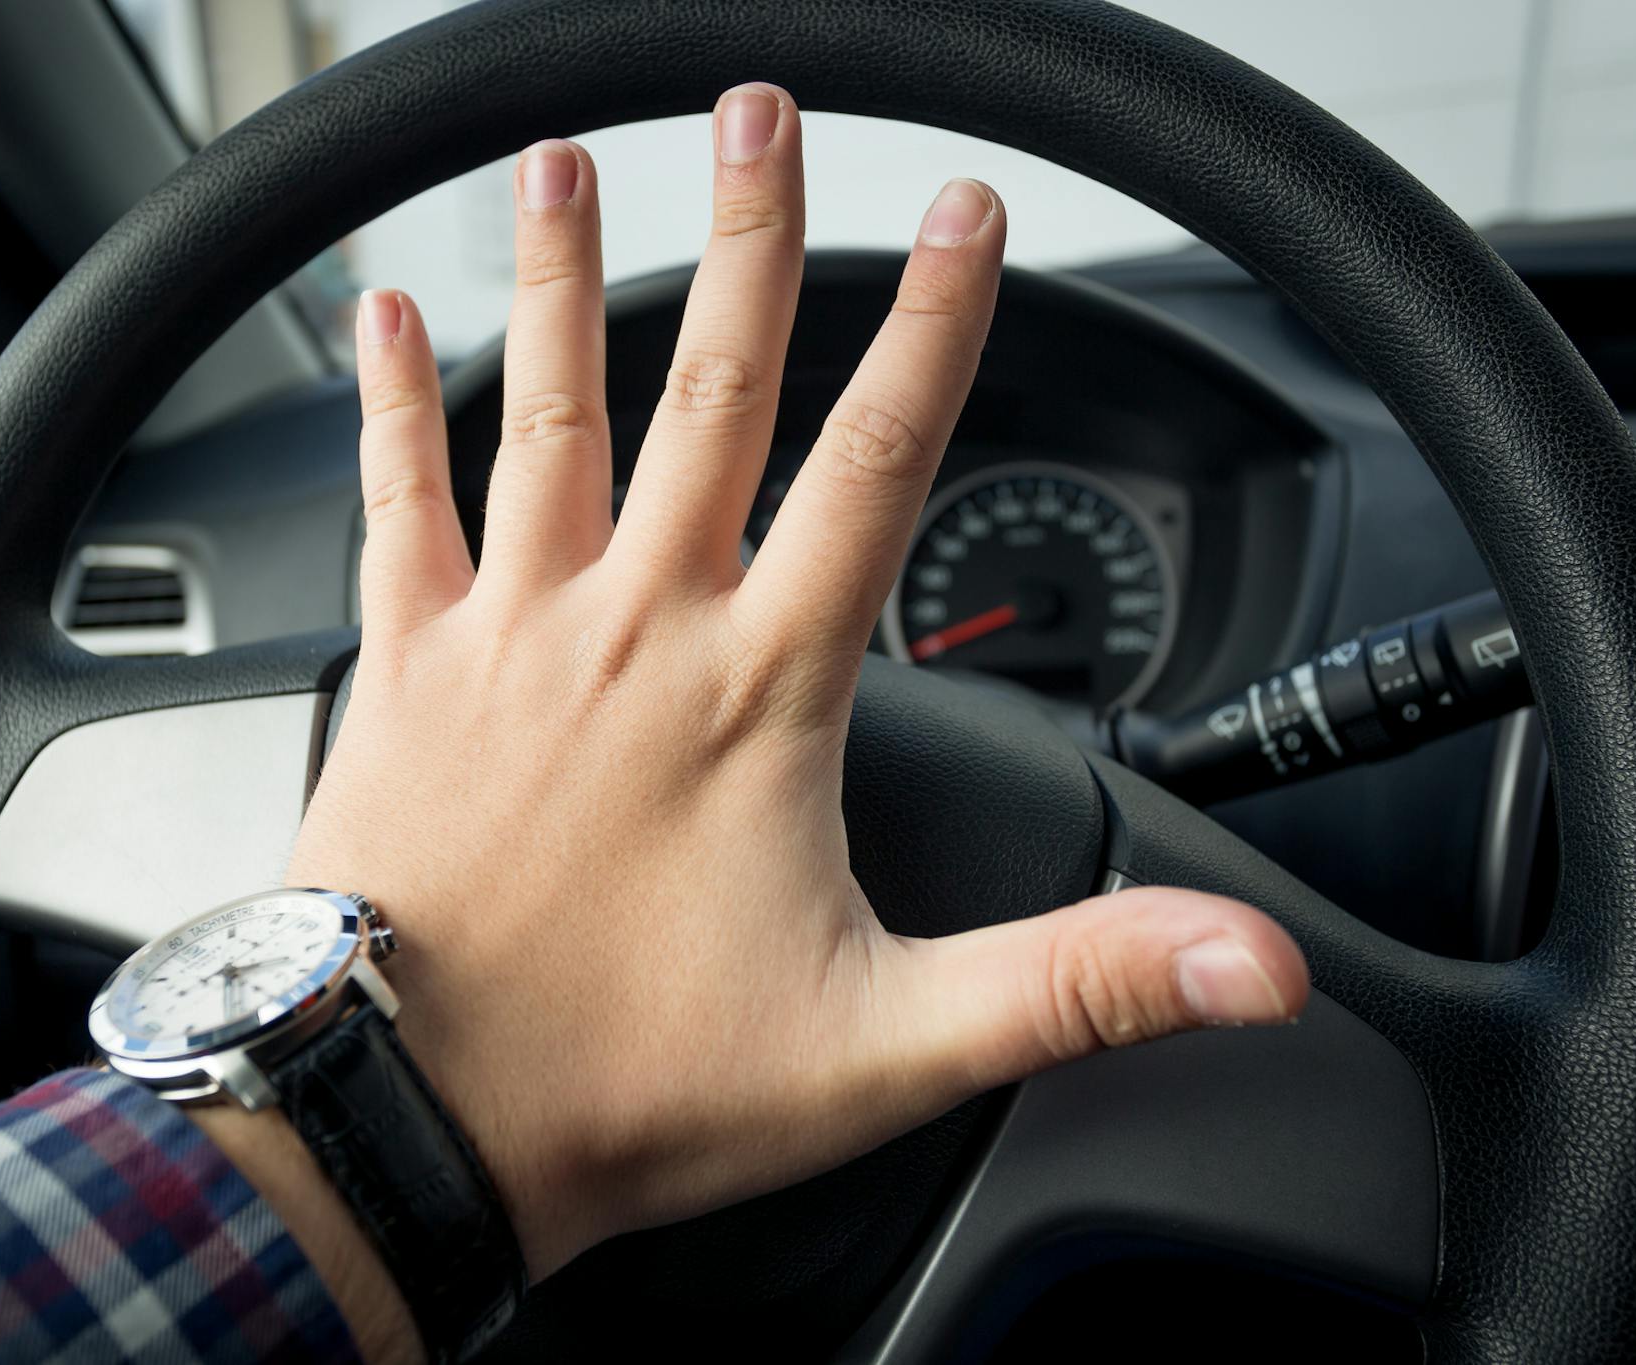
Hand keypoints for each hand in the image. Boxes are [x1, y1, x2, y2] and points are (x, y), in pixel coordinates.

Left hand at [291, 82, 1306, 1287]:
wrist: (410, 1121)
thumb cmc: (626, 1081)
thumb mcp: (887, 1045)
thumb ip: (1078, 983)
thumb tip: (1250, 967)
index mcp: (760, 691)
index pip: (878, 463)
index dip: (941, 326)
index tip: (969, 212)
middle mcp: (634, 628)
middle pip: (718, 387)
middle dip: (755, 236)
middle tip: (766, 111)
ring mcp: (509, 634)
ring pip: (552, 409)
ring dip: (568, 274)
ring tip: (570, 154)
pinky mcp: (405, 669)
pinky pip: (397, 501)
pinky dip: (392, 402)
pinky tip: (384, 311)